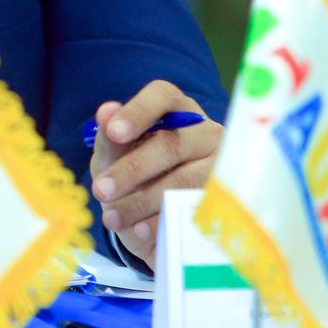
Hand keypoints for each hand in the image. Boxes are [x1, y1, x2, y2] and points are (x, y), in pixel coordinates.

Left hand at [89, 80, 221, 268]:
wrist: (155, 225)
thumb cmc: (135, 178)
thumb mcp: (116, 159)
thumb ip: (111, 138)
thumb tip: (105, 112)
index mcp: (177, 111)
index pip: (163, 96)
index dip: (138, 111)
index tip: (114, 132)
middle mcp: (205, 133)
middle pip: (172, 143)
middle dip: (132, 169)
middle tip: (101, 189)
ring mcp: (220, 167)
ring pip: (183, 180)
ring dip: (142, 201)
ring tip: (113, 218)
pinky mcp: (226, 203)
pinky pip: (194, 211)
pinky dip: (162, 221)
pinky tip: (140, 230)